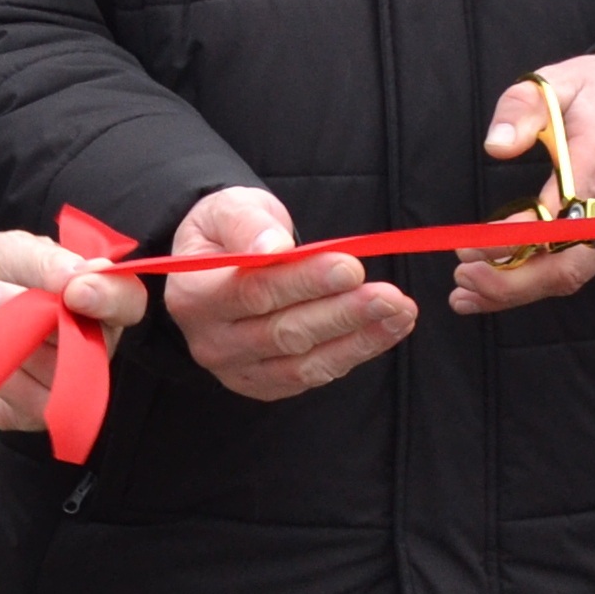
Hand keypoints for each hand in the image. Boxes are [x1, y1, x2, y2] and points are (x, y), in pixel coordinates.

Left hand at [0, 229, 146, 428]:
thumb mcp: (9, 250)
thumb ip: (48, 259)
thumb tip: (85, 273)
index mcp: (92, 296)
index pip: (127, 303)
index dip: (110, 299)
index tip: (74, 291)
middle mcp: (87, 343)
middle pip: (91, 345)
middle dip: (33, 316)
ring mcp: (62, 382)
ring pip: (60, 375)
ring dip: (10, 341)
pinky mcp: (32, 411)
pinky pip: (35, 405)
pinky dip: (4, 376)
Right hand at [163, 187, 418, 400]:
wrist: (220, 265)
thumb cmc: (230, 232)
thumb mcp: (229, 209)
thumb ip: (247, 224)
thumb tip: (273, 247)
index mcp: (193, 296)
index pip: (254, 292)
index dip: (305, 282)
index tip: (351, 267)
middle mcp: (211, 342)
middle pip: (284, 333)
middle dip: (343, 314)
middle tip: (390, 296)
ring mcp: (238, 370)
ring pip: (305, 362)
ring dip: (359, 338)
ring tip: (401, 312)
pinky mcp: (266, 384)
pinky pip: (315, 375)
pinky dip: (356, 352)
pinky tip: (388, 328)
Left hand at [456, 56, 594, 314]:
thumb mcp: (558, 81)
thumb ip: (522, 109)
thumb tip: (496, 146)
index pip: (553, 221)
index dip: (509, 243)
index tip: (467, 248)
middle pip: (566, 266)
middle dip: (509, 283)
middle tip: (462, 281)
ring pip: (575, 275)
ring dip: (522, 288)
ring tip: (472, 291)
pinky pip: (590, 270)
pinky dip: (548, 279)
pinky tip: (512, 278)